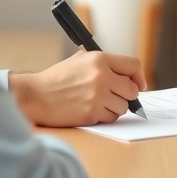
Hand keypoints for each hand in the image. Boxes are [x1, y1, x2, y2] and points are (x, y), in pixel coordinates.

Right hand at [8, 50, 146, 126]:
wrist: (36, 95)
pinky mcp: (91, 113)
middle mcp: (101, 76)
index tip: (140, 84)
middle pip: (132, 90)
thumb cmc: (58, 78)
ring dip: (115, 107)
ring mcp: (97, 96)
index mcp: (99, 59)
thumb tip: (129, 75)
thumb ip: (104, 64)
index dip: (139, 77)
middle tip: (116, 96)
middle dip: (127, 95)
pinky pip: (111, 118)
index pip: (133, 65)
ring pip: (123, 106)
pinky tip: (91, 110)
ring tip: (99, 102)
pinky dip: (105, 116)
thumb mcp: (81, 59)